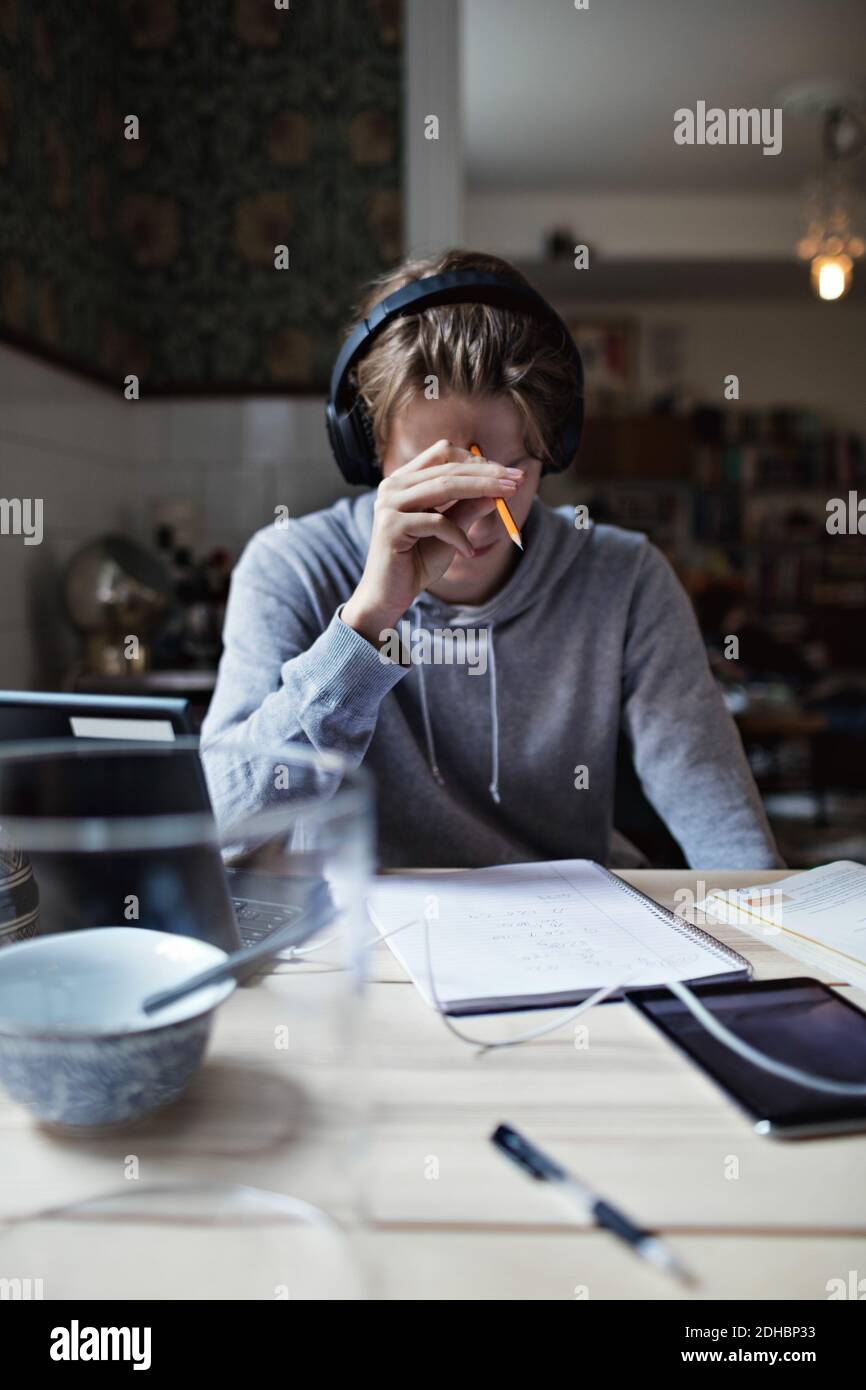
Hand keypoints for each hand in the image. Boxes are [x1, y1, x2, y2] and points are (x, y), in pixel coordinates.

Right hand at [341, 439, 522, 645]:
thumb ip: (468, 509)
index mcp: (404, 481)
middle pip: (448, 468)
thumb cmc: (418, 562)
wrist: (389, 595)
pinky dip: (459, 537)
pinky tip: (468, 552)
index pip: (443, 453)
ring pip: (445, 486)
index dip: (476, 460)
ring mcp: (389, 504)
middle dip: (487, 473)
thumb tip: (496, 491)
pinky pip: (437, 523)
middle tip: (516, 481)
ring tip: (507, 501)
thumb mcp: (450, 531)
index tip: (505, 473)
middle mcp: (392, 486)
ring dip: (482, 490)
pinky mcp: (391, 526)